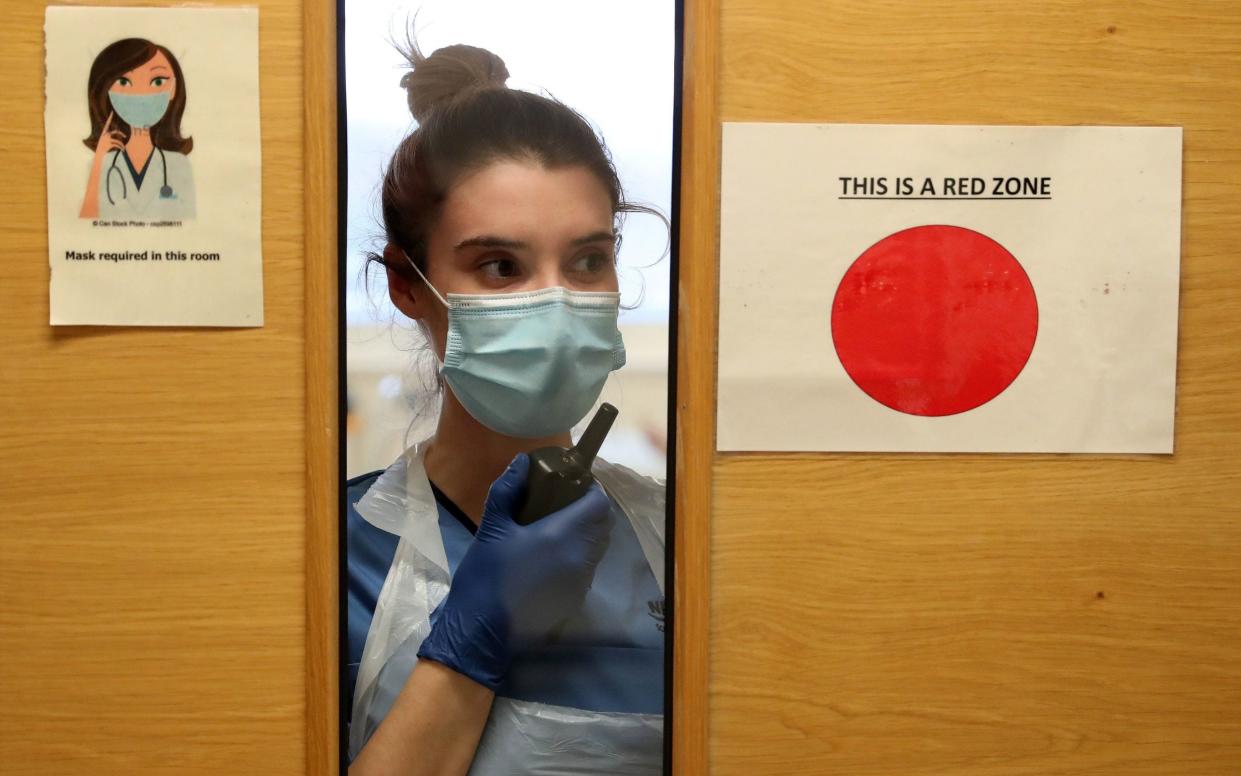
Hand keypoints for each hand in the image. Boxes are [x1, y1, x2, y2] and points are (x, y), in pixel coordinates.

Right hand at [92, 112, 124, 165]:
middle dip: (121, 134)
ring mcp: (106, 140)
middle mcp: (104, 135)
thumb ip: (112, 137)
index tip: (112, 112)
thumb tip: (119, 137)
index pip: (107, 124)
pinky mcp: (108, 144)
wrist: (99, 154)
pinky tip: (122, 151)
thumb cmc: (104, 148)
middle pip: (115, 132)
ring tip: (123, 149)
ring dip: (121, 145)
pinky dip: (120, 148)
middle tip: (126, 136)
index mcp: (104, 133)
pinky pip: (117, 144)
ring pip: (117, 140)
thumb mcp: (107, 142)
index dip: (110, 118)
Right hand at [416, 453, 613, 689]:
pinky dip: (579, 555)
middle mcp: (581, 557)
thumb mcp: (492, 527)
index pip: (600, 504)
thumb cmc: (486, 575)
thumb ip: (508, 490)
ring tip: (556, 527)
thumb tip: (521, 462)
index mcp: (563, 535)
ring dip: (586, 532)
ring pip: (598, 547)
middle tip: (562, 502)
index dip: (591, 489)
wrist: (481, 631)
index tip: (572, 484)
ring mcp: (581, 581)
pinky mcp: (576, 599)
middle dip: (589, 509)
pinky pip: (588, 567)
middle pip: (603, 524)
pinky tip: (551, 557)